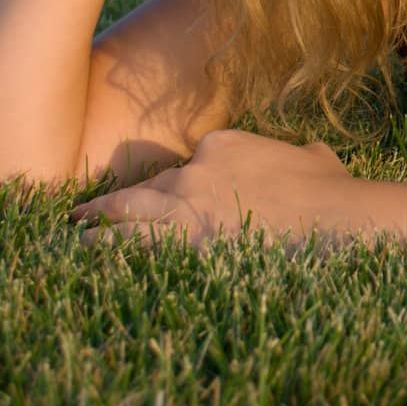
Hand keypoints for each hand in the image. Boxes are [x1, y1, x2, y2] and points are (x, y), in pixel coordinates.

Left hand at [69, 129, 368, 252]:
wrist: (330, 217)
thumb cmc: (330, 190)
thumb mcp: (315, 157)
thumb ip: (299, 154)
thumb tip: (310, 156)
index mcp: (220, 146)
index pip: (187, 166)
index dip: (178, 184)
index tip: (172, 198)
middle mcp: (193, 172)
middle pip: (145, 188)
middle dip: (113, 200)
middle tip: (86, 211)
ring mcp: (184, 208)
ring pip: (128, 214)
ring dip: (98, 224)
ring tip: (75, 234)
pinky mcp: (184, 243)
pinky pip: (135, 248)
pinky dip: (109, 252)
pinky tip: (91, 259)